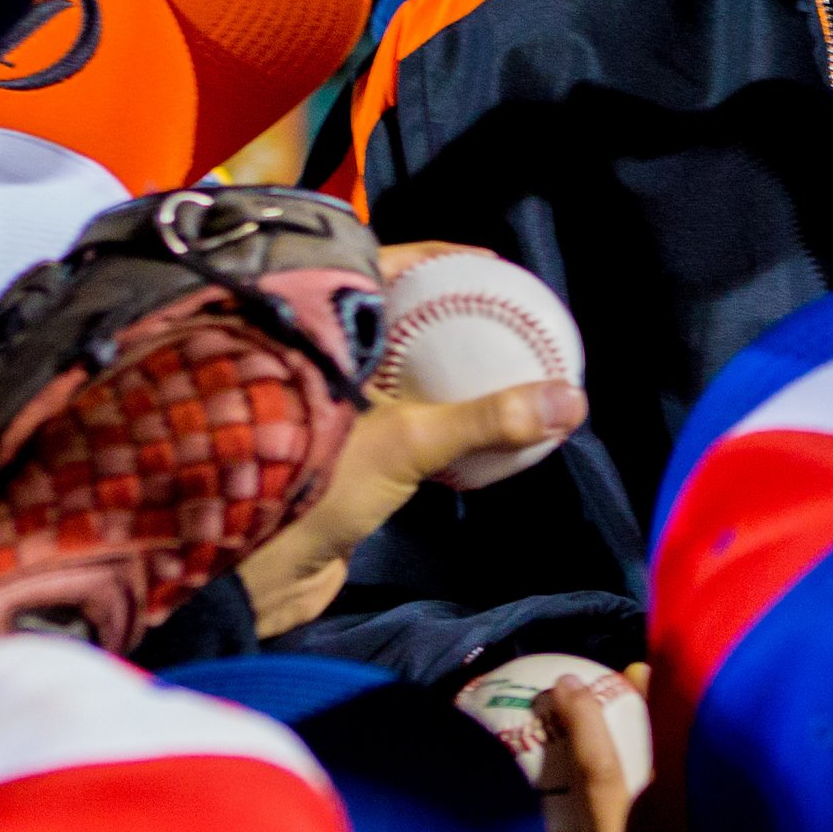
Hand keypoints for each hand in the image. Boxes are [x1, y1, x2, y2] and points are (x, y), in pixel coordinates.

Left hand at [233, 243, 587, 632]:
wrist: (259, 575)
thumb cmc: (315, 488)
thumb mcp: (410, 444)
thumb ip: (488, 419)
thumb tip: (573, 401)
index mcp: (322, 340)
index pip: (378, 270)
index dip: (431, 257)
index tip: (486, 261)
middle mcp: (322, 365)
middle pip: (395, 319)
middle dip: (447, 309)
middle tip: (504, 308)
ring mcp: (333, 411)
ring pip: (398, 371)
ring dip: (445, 365)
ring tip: (501, 359)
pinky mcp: (345, 454)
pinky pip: (403, 416)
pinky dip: (440, 411)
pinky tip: (478, 421)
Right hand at [519, 665, 719, 831]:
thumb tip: (496, 823)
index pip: (597, 769)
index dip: (579, 719)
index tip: (564, 683)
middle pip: (664, 760)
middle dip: (650, 708)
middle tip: (634, 669)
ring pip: (689, 790)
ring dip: (671, 746)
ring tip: (661, 708)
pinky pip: (703, 827)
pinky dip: (690, 793)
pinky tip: (681, 779)